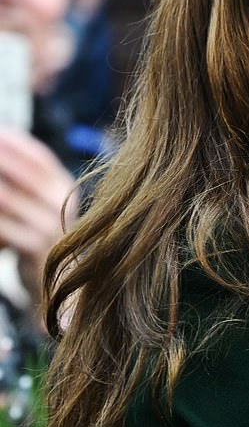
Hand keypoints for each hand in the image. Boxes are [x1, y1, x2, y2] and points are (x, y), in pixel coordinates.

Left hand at [0, 128, 77, 299]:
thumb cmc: (40, 238)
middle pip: (23, 173)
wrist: (61, 283)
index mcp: (64, 188)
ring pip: (7, 198)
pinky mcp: (37, 248)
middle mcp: (62, 204)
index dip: (16, 142)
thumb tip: (6, 143)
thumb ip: (27, 183)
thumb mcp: (41, 206)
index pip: (40, 157)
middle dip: (0, 158)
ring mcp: (51, 226)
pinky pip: (3, 226)